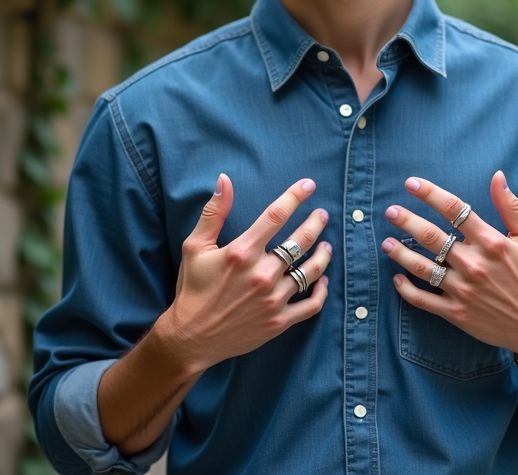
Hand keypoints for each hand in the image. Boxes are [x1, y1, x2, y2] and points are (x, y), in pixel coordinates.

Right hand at [158, 174, 331, 371]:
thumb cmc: (192, 289)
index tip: (309, 185)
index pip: (276, 215)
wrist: (191, 337)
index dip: (295, 196)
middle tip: (322, 215)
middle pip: (301, 241)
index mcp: (241, 253)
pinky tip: (322, 279)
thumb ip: (213, 212)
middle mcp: (261, 274)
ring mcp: (273, 299)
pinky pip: (311, 305)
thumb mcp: (195, 247)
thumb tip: (225, 180)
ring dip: (323, 255)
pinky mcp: (279, 321)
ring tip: (327, 245)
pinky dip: (321, 291)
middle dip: (316, 223)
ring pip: (311, 272)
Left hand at [381, 171, 517, 366]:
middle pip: (431, 236)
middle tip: (390, 211)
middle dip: (406, 221)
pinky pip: (423, 300)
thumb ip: (511, 206)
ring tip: (385, 242)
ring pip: (422, 268)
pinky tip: (396, 278)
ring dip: (400, 253)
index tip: (411, 183)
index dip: (430, 194)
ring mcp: (463, 290)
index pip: (455, 210)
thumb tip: (498, 176)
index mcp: (491, 242)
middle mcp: (474, 264)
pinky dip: (406, 290)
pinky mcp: (457, 313)